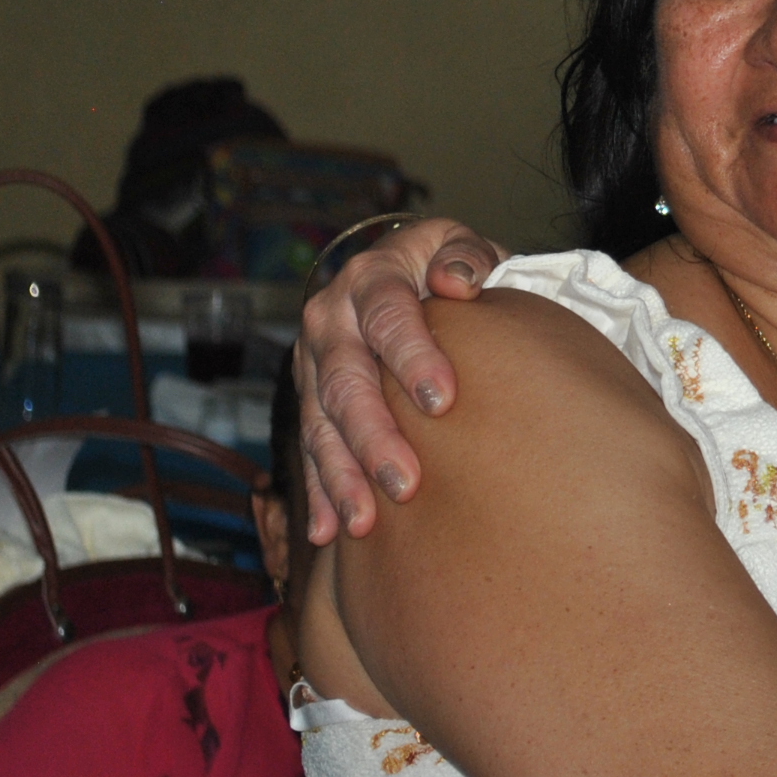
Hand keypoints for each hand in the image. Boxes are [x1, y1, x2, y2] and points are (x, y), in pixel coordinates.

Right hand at [296, 216, 508, 542]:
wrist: (395, 272)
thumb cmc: (442, 266)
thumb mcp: (456, 245)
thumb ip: (466, 256)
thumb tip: (457, 281)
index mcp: (371, 276)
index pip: (389, 315)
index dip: (413, 357)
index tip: (442, 401)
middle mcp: (331, 320)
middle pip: (346, 381)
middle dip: (373, 435)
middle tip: (405, 483)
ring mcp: (314, 362)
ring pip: (321, 423)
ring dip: (341, 475)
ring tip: (364, 521)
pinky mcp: (309, 398)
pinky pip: (310, 449)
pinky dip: (320, 491)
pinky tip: (328, 531)